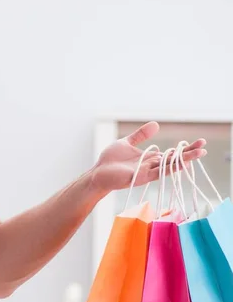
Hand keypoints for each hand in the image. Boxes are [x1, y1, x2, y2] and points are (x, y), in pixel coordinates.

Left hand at [90, 121, 206, 193]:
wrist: (98, 172)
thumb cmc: (111, 160)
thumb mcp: (127, 142)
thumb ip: (141, 135)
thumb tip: (156, 124)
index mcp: (149, 158)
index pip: (171, 153)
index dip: (184, 148)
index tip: (200, 142)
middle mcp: (151, 165)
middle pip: (174, 159)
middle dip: (189, 153)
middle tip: (204, 147)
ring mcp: (147, 172)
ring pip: (170, 165)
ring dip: (184, 160)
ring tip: (199, 154)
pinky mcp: (141, 177)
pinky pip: (158, 172)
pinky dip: (170, 167)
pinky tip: (181, 163)